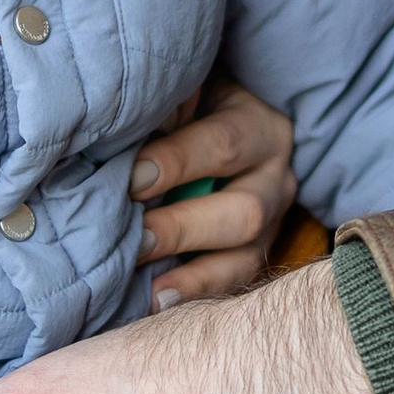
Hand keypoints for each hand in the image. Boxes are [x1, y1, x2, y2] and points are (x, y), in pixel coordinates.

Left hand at [135, 79, 298, 306]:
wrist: (227, 119)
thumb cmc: (194, 104)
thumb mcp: (187, 91)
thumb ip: (164, 108)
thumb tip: (118, 133)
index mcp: (258, 126)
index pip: (223, 145)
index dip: (177, 163)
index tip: (132, 179)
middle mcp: (275, 177)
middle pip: (244, 212)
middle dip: (184, 228)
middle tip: (136, 238)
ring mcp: (273, 221)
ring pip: (247, 256)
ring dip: (195, 275)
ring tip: (149, 287)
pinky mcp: (259, 251)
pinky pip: (236, 281)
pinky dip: (198, 294)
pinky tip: (159, 302)